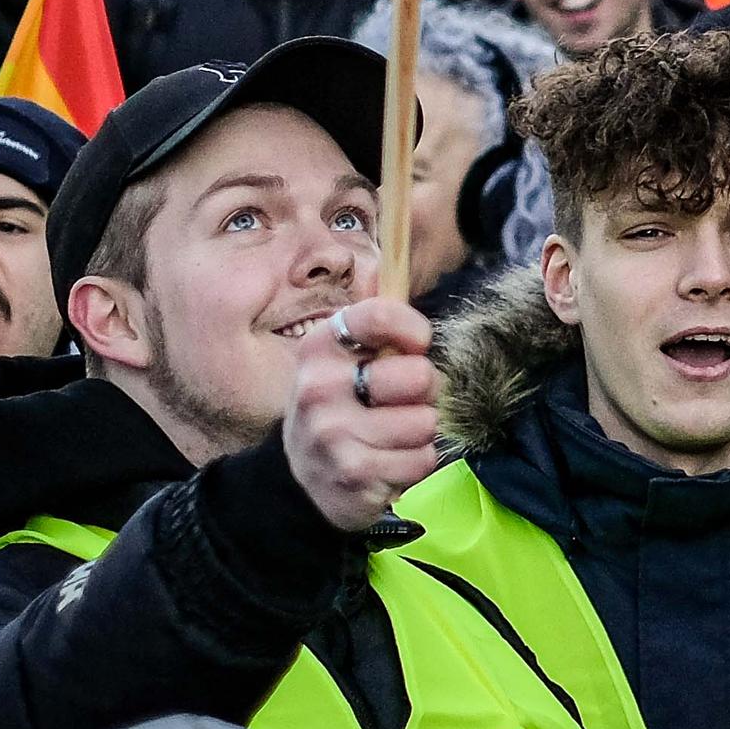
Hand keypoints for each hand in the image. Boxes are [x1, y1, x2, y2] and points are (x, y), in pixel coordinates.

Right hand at [284, 298, 440, 533]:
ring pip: (425, 421)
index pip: (379, 314)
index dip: (413, 328)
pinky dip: (416, 463)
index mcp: (319, 347)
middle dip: (423, 391)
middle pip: (418, 376)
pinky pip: (422, 459)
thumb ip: (376, 320)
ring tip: (392, 434)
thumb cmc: (341, 406)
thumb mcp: (345, 358)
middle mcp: (319, 388)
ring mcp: (332, 434)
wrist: (304, 478)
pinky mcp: (353, 474)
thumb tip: (393, 250)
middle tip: (400, 401)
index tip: (417, 344)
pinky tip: (389, 463)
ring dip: (420, 431)